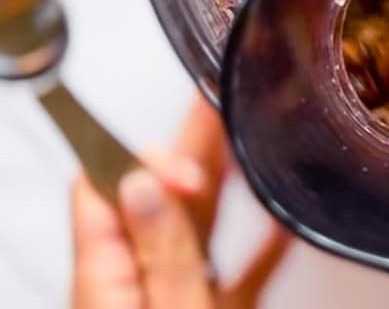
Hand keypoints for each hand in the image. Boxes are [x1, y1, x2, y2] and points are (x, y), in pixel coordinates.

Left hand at [71, 95, 289, 308]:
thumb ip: (161, 251)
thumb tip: (142, 179)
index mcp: (107, 279)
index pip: (108, 189)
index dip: (147, 160)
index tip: (189, 158)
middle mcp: (132, 285)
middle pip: (158, 199)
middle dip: (191, 147)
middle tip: (219, 100)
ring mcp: (169, 302)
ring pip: (196, 229)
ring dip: (226, 185)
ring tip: (254, 141)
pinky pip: (233, 274)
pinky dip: (259, 247)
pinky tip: (281, 226)